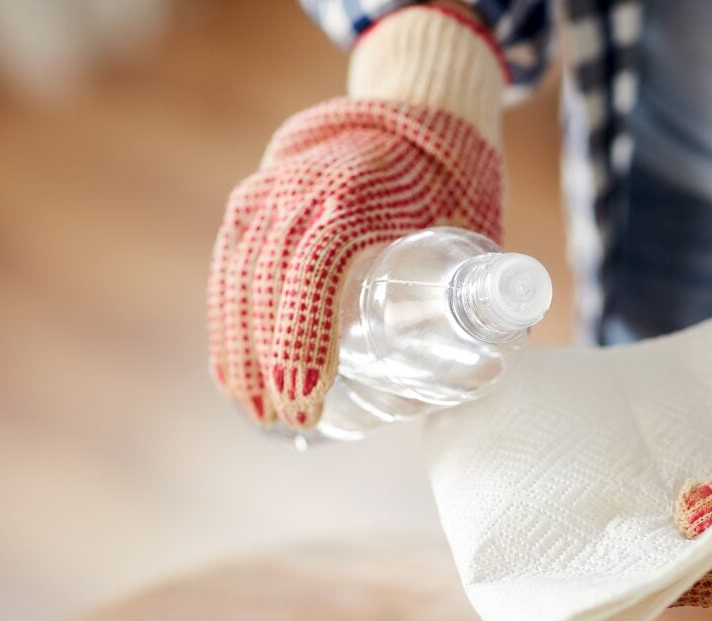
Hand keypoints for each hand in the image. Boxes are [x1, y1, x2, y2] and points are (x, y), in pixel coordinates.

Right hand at [207, 7, 504, 428]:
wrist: (412, 108)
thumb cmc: (452, 175)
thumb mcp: (476, 221)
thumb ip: (477, 288)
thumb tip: (483, 373)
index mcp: (354, 191)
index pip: (314, 269)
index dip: (305, 337)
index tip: (310, 397)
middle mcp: (298, 188)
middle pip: (267, 283)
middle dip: (270, 361)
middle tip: (291, 421)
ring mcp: (268, 192)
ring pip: (239, 280)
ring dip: (241, 350)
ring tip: (257, 409)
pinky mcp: (253, 202)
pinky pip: (229, 267)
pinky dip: (228, 321)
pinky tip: (233, 369)